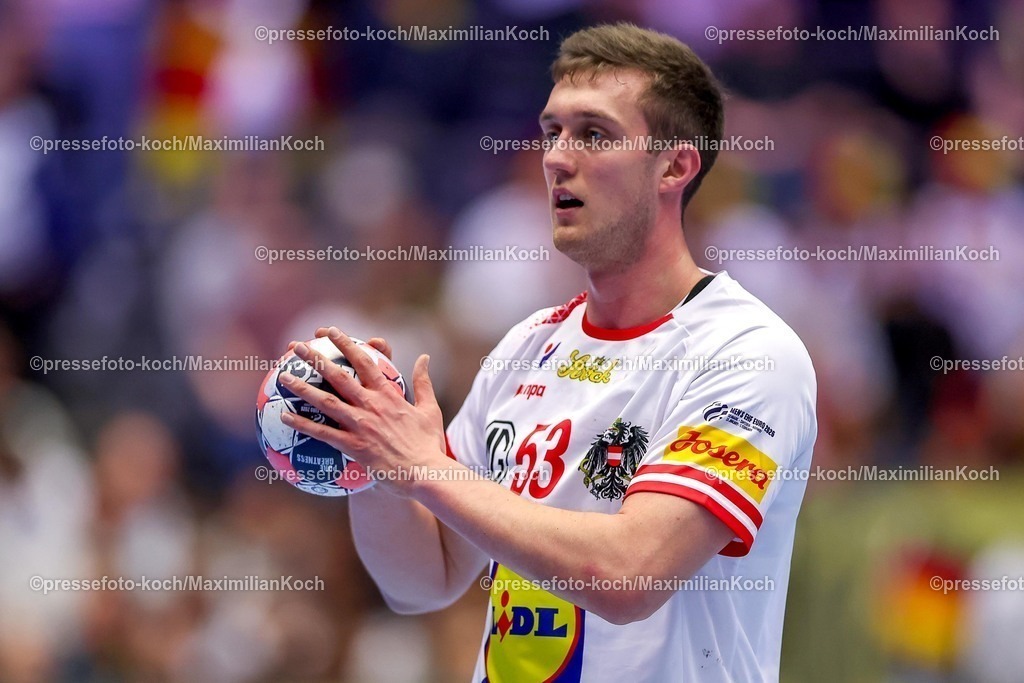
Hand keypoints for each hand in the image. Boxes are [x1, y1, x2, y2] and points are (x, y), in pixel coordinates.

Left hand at [278, 327, 447, 496]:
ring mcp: (361, 424)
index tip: (330, 331)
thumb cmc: (428, 444)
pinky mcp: (354, 445)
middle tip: (297, 347)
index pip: (365, 361)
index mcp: (389, 393)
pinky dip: (303, 424)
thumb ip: (423, 382)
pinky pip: (323, 433)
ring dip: (303, 388)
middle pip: (339, 375)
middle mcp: (372, 404)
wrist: (425, 472)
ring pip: (326, 401)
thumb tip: (424, 357)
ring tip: (284, 377)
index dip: (346, 344)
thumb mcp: (429, 408)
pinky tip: (284, 418)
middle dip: (316, 358)